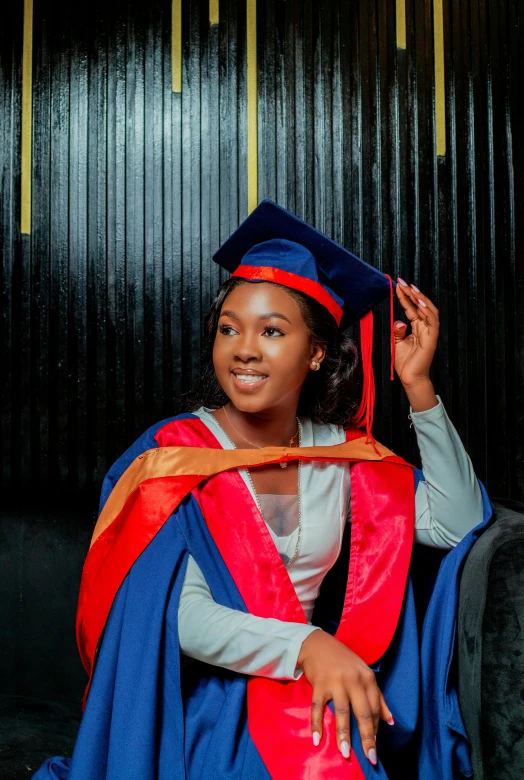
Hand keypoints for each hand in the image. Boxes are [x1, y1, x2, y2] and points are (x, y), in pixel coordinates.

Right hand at [297, 629, 392, 764]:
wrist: (318, 644)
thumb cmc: (344, 661)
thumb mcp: (365, 674)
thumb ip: (378, 697)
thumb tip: (391, 722)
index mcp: (368, 678)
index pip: (375, 708)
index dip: (375, 729)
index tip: (374, 746)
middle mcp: (354, 680)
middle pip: (362, 713)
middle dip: (367, 737)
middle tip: (370, 757)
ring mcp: (336, 682)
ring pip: (341, 713)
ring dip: (343, 735)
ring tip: (345, 753)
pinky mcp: (319, 684)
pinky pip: (318, 708)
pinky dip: (317, 724)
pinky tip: (318, 739)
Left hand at [393, 279, 439, 387]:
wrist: (410, 377)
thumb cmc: (405, 362)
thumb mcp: (397, 342)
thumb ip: (397, 330)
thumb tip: (399, 321)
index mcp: (418, 327)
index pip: (412, 307)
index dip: (405, 296)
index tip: (397, 285)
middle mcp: (425, 327)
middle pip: (421, 305)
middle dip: (412, 293)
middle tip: (402, 281)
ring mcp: (430, 332)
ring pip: (429, 310)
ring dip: (420, 298)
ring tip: (411, 288)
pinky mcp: (431, 338)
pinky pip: (431, 321)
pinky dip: (426, 311)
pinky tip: (419, 302)